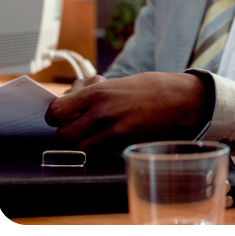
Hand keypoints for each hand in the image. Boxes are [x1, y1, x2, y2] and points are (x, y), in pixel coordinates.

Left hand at [45, 72, 206, 151]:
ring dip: (82, 141)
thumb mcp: (117, 83)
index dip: (54, 116)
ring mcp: (113, 131)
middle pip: (63, 135)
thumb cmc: (151, 88)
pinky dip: (99, 147)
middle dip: (65, 132)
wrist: (181, 100)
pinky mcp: (124, 144)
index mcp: (98, 92)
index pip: (56, 110)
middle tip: (75, 125)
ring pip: (80, 147)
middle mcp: (101, 112)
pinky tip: (110, 135)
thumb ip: (93, 94)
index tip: (59, 116)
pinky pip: (99, 151)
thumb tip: (72, 102)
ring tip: (93, 132)